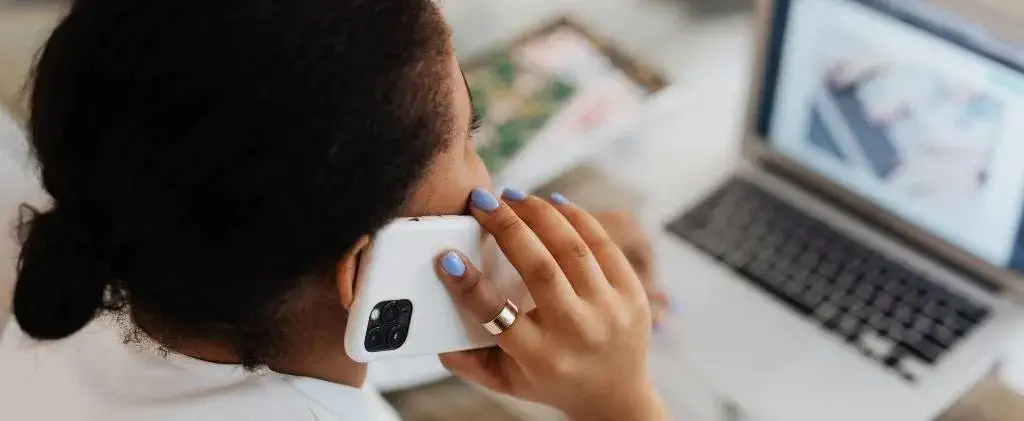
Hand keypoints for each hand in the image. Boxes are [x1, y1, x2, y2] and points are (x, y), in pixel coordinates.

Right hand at [435, 189, 667, 420]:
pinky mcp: (633, 292)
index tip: (447, 257)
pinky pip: (602, 243)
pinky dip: (575, 217)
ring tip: (513, 197)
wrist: (616, 396)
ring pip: (572, 248)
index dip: (469, 284)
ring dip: (539, 214)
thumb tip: (435, 340)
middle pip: (539, 269)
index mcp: (540, 357)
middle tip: (482, 202)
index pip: (498, 314)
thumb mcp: (508, 382)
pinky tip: (550, 203)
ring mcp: (610, 310)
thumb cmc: (553, 381)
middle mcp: (578, 332)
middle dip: (506, 228)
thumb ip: (470, 363)